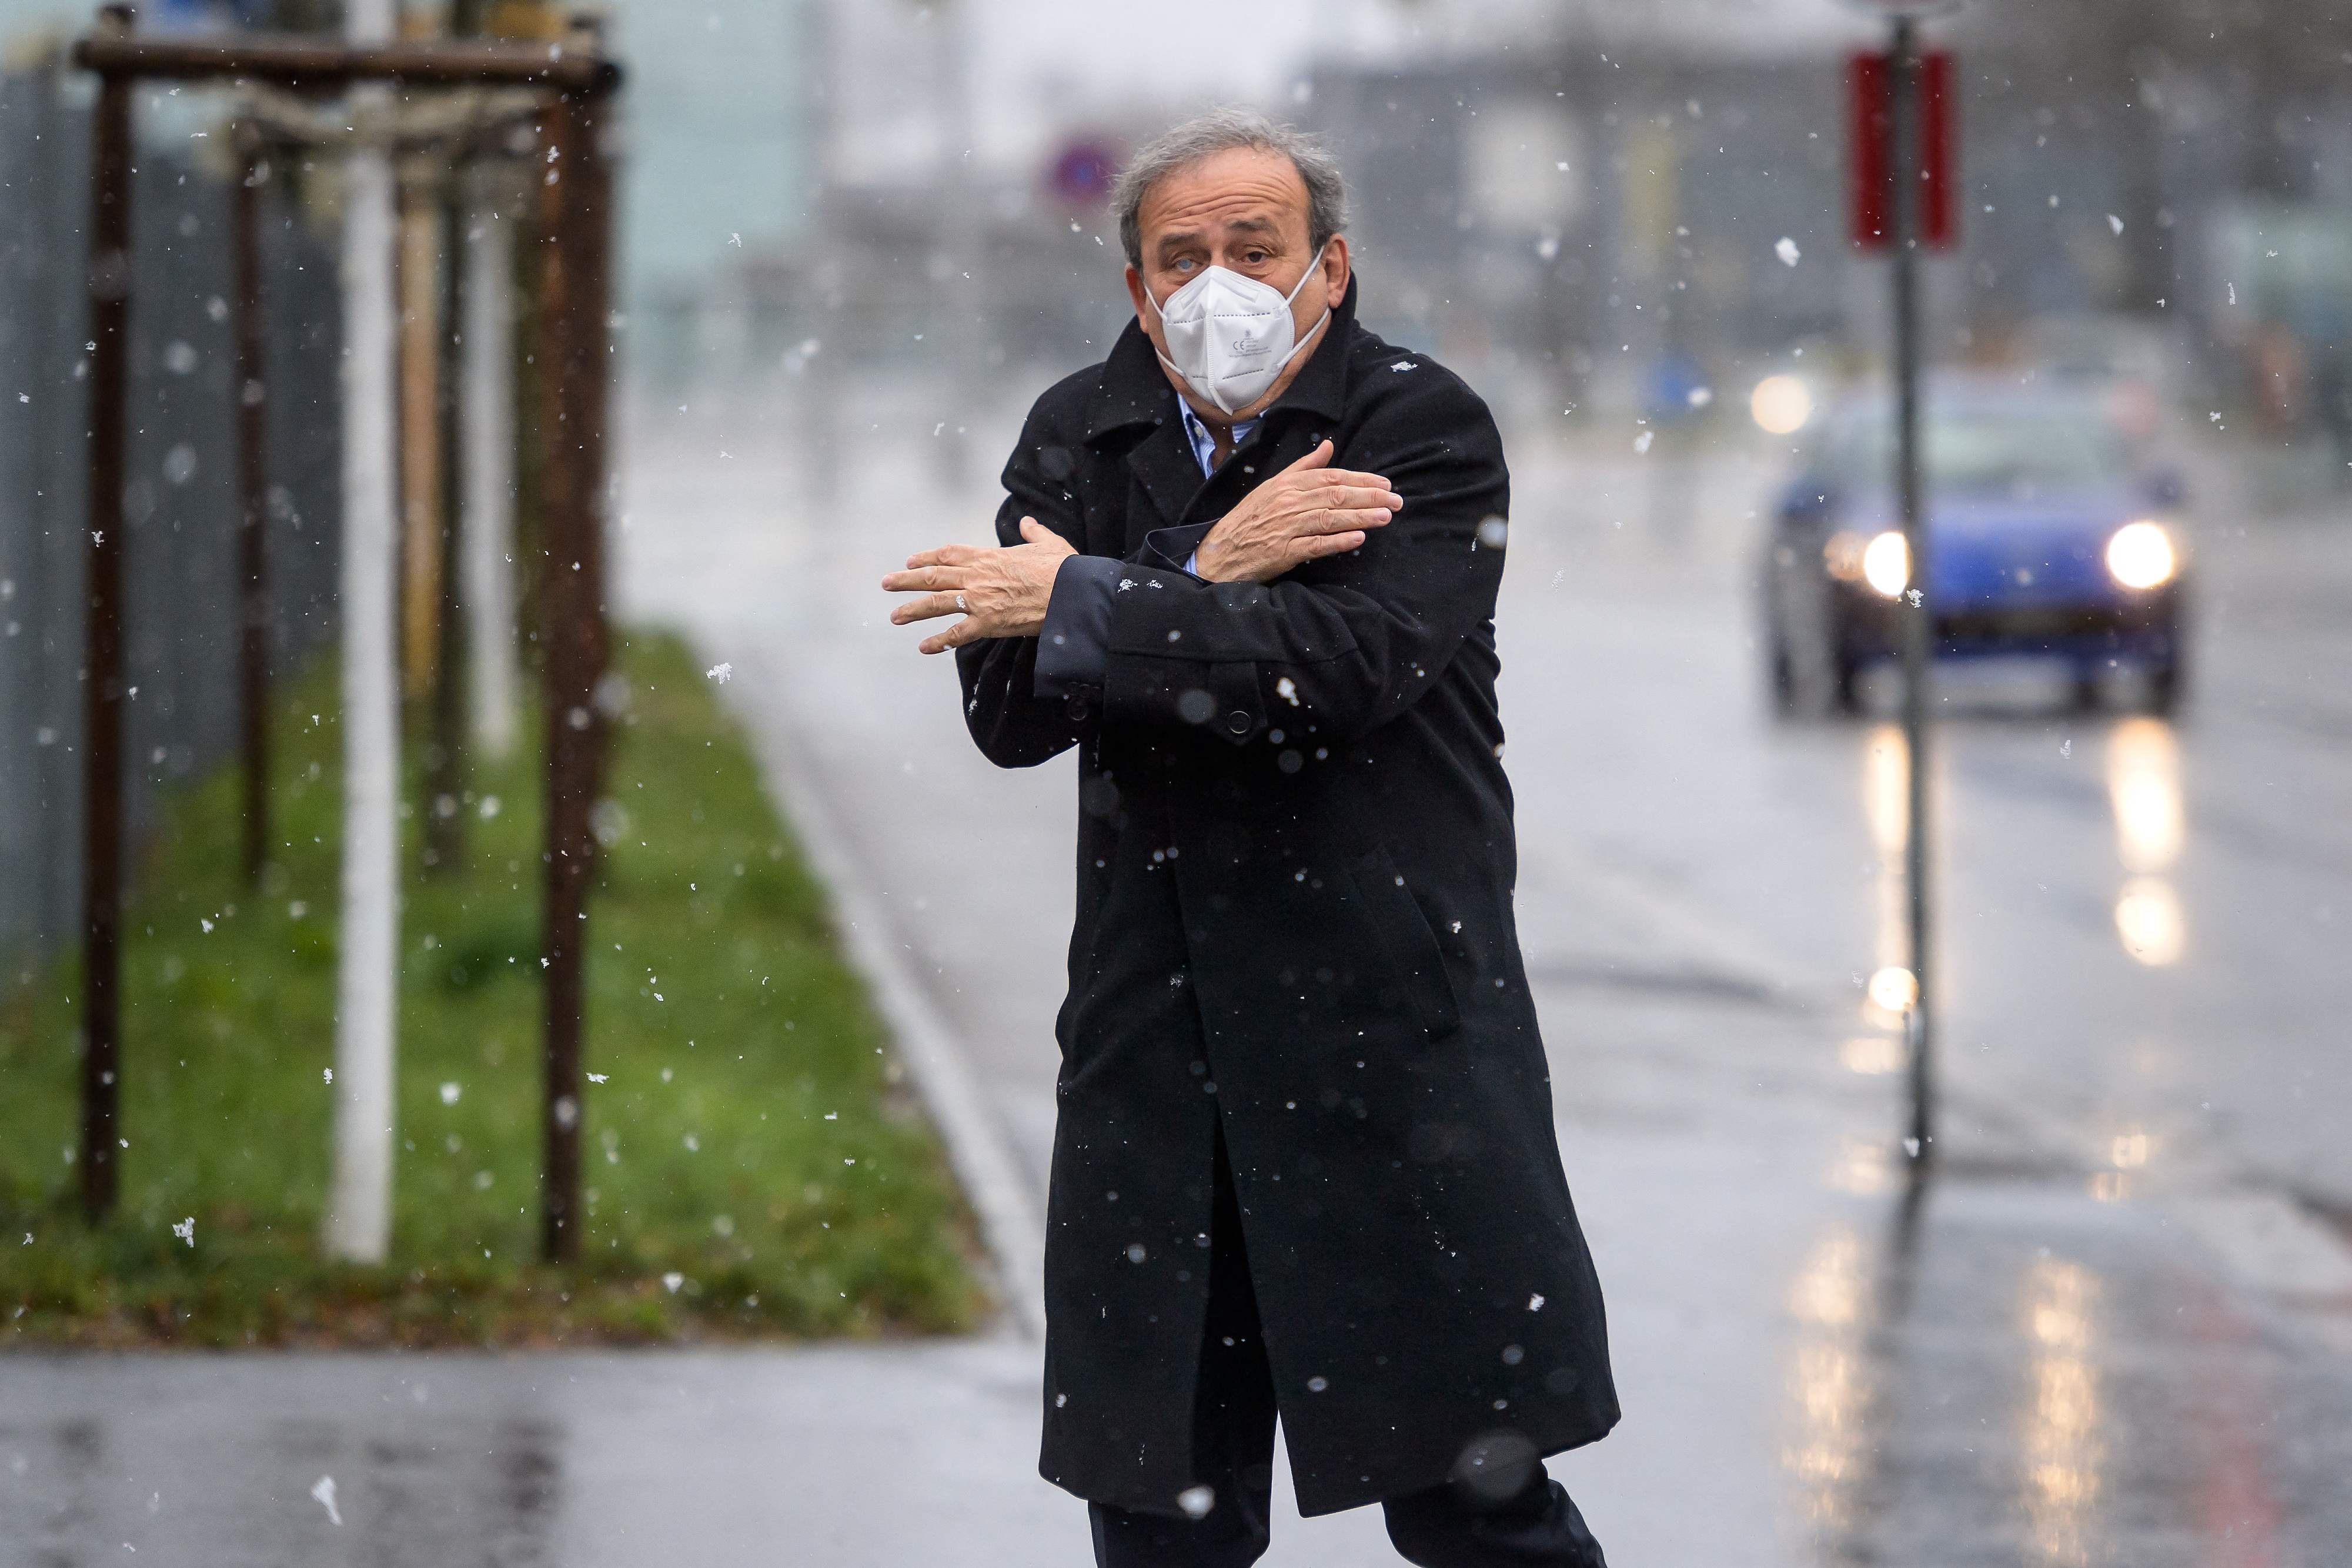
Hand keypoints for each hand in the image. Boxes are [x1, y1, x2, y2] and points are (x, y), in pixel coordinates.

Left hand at [882, 517, 1076, 654]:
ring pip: (936, 603)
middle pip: (933, 576)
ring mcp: (980, 600)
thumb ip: (1034, 532)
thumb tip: (1028, 522)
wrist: (1072, 592)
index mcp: (988, 556)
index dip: (927, 557)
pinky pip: (957, 634)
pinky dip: (939, 641)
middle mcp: (977, 576)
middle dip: (906, 580)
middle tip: (886, 584)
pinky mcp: (988, 623)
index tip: (911, 560)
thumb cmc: (1063, 568)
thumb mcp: (1049, 543)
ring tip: (895, 616)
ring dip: (912, 609)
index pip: (949, 554)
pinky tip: (924, 648)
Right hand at [1193, 440, 1399, 583]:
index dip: (1360, 479)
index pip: (1331, 477)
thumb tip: (1328, 445)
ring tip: (1386, 515)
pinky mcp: (1284, 552)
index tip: (1385, 483)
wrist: (1221, 551)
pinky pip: (1316, 545)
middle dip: (1369, 496)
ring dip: (1361, 516)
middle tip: (1396, 500)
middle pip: (1335, 496)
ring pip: (1330, 518)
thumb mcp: (1273, 486)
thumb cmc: (1250, 518)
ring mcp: (1286, 527)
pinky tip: (1359, 539)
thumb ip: (1303, 466)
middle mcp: (1288, 503)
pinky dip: (1339, 541)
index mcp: (1287, 484)